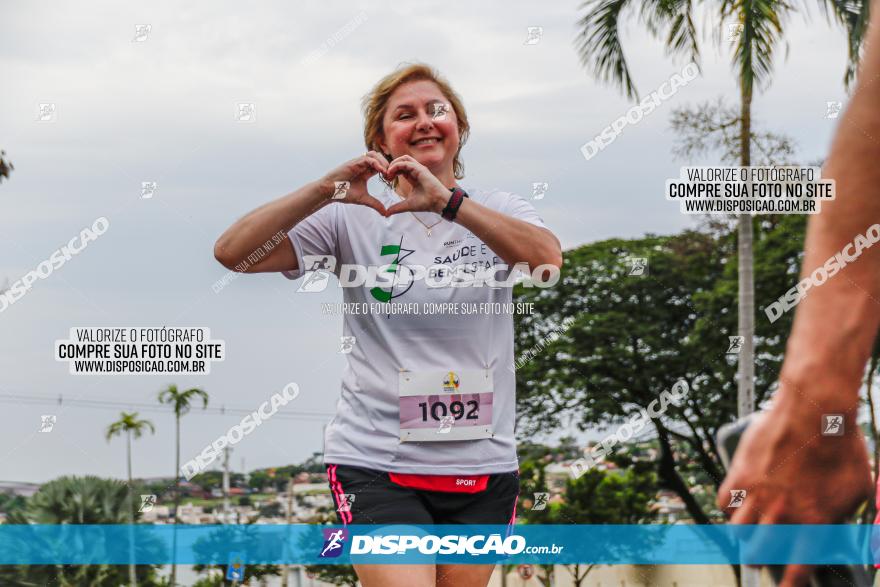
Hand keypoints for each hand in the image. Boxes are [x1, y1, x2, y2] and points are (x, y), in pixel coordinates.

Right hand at [319, 151, 388, 215]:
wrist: (330, 191)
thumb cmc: (344, 193)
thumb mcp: (363, 199)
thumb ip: (375, 204)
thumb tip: (385, 213)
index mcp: (366, 172)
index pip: (381, 165)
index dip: (388, 170)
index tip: (391, 180)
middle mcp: (363, 165)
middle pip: (380, 157)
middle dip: (388, 165)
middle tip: (391, 176)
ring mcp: (358, 162)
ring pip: (375, 154)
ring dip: (383, 162)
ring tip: (386, 173)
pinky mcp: (354, 162)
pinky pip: (368, 158)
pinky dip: (376, 163)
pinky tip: (381, 171)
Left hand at [383, 155, 449, 215]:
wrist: (439, 203)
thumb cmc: (427, 203)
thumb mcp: (407, 205)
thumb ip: (397, 207)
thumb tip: (386, 214)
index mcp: (414, 177)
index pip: (401, 169)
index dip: (392, 172)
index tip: (387, 180)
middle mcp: (416, 171)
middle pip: (401, 161)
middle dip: (391, 166)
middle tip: (386, 176)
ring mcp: (419, 169)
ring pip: (404, 158)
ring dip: (393, 164)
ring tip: (388, 173)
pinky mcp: (420, 169)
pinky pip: (405, 163)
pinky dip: (396, 166)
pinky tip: (391, 173)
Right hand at [717, 398, 870, 586]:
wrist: (815, 410)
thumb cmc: (842, 445)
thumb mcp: (860, 487)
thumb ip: (847, 514)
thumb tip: (839, 528)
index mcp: (815, 520)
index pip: (799, 565)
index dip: (790, 581)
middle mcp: (783, 512)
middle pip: (762, 552)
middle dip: (760, 561)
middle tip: (759, 562)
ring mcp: (758, 493)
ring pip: (738, 531)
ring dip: (742, 537)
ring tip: (744, 538)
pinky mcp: (740, 473)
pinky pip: (724, 501)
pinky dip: (728, 508)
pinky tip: (733, 506)